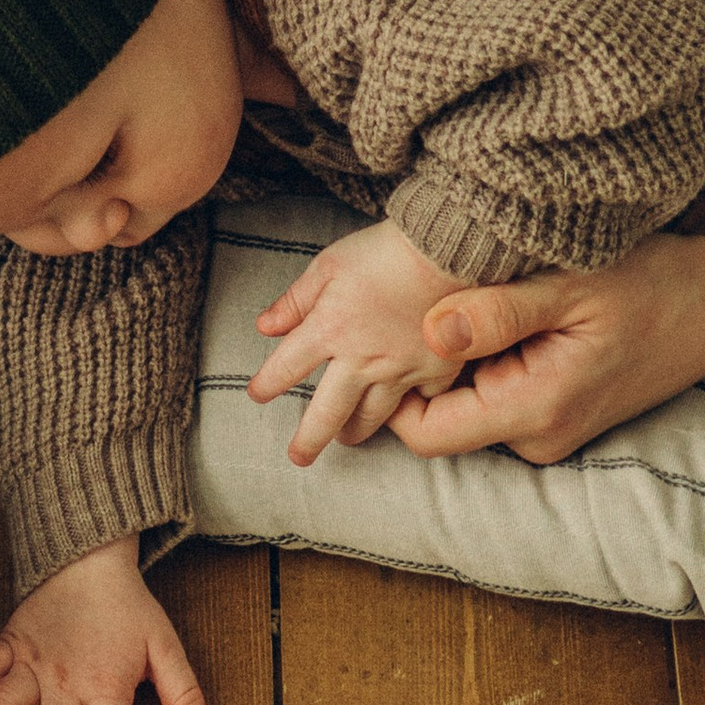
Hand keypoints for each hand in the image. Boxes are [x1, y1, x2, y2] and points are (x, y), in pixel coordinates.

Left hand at [249, 218, 465, 463]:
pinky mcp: (435, 371)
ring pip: (371, 417)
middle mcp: (360, 360)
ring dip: (353, 432)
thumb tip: (264, 326)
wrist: (447, 247)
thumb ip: (295, 301)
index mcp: (328, 330)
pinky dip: (410, 409)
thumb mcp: (327, 265)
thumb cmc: (384, 251)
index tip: (257, 394)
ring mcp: (399, 370)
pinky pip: (420, 402)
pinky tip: (402, 412)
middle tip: (298, 457)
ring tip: (345, 439)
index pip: (285, 369)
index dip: (267, 385)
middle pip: (326, 413)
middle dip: (308, 440)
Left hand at [391, 198, 704, 464]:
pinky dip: (488, 356)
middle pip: (439, 417)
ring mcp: (551, 428)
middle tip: (425, 299)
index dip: (391, 388)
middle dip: (422, 367)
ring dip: (458, 357)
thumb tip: (429, 333)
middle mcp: (539, 435)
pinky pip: (497, 393)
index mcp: (535, 411)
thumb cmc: (654, 279)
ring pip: (467, 402)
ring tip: (475, 297)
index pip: (423, 433)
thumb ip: (498, 311)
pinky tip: (508, 309)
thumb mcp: (572, 282)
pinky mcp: (559, 410)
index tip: (385, 331)